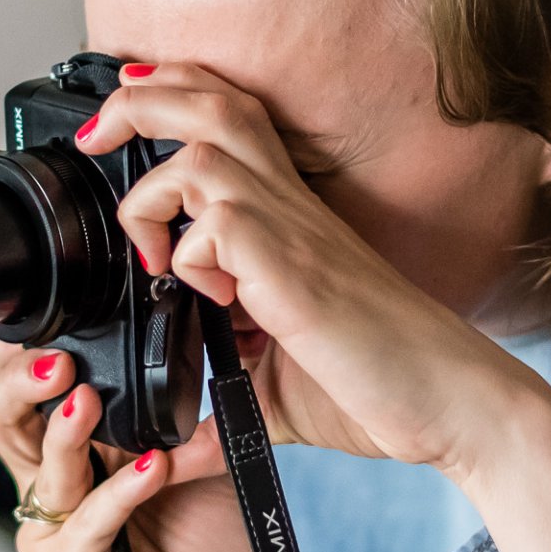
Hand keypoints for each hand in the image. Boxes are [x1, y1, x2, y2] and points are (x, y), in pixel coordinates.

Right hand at [0, 339, 283, 551]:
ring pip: (41, 471)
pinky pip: (89, 524)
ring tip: (88, 397)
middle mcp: (53, 489)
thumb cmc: (210, 544)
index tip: (47, 310)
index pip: (27, 392)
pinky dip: (121, 492)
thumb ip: (177, 407)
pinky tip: (153, 468)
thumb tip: (182, 337)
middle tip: (54, 356)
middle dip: (21, 383)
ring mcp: (56, 535)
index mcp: (75, 451)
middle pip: (5, 423)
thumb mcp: (198, 455)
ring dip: (64, 430)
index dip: (25, 352)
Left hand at [75, 61, 532, 479]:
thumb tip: (173, 453)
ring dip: (152, 190)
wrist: (454, 406)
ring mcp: (292, 232)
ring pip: (202, 144)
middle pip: (209, 98)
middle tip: (96, 138)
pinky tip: (211, 305)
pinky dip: (188, 256)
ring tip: (153, 252)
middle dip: (138, 98)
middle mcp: (289, 209)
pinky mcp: (292, 268)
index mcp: (286, 220)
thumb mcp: (273, 395)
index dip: (167, 98)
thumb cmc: (382, 387)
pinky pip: (215, 221)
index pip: (225, 117)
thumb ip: (219, 405)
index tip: (115, 128)